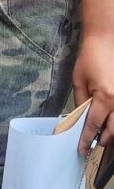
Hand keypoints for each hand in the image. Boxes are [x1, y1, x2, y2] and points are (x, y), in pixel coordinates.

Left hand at [74, 34, 113, 153]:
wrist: (106, 39)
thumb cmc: (90, 57)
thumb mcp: (78, 81)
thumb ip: (80, 103)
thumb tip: (80, 120)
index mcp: (104, 98)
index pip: (94, 126)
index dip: (86, 139)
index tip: (81, 149)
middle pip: (113, 131)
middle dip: (103, 140)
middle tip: (93, 143)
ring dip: (112, 132)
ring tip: (102, 135)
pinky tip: (111, 121)